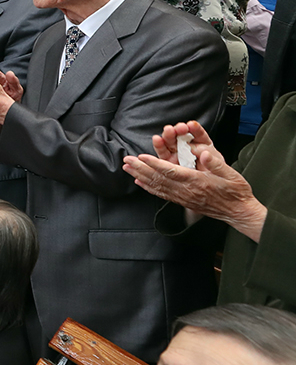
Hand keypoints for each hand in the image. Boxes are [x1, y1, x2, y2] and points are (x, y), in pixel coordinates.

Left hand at [122, 122, 266, 241]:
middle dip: (141, 168)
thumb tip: (204, 153)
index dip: (154, 164)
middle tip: (126, 160)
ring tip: (128, 169)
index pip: (171, 171)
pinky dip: (149, 188)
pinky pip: (162, 194)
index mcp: (196, 181)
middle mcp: (186, 190)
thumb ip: (216, 163)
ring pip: (157, 186)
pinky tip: (140, 182)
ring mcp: (183, 197)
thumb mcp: (231, 174)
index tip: (141, 157)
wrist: (238, 212)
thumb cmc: (235, 191)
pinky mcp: (183, 201)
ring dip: (141, 176)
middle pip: (159, 179)